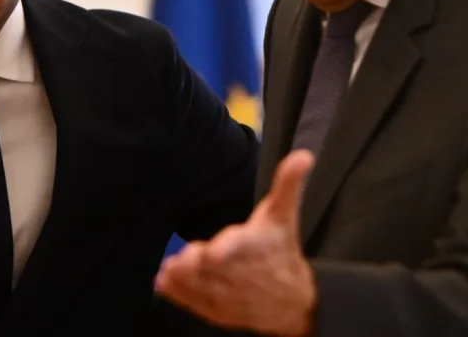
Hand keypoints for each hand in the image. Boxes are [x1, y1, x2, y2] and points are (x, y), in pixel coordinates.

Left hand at [155, 149, 317, 335]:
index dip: (227, 249)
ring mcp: (233, 296)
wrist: (294, 301)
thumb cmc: (282, 249)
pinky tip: (163, 283)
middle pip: (218, 270)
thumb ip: (288, 184)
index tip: (212, 252)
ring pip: (205, 288)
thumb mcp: (284, 215)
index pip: (242, 248)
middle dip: (199, 264)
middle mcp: (246, 275)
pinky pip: (197, 304)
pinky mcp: (221, 311)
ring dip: (185, 280)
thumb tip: (304, 155)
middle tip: (184, 257)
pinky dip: (179, 295)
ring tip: (169, 270)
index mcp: (259, 248)